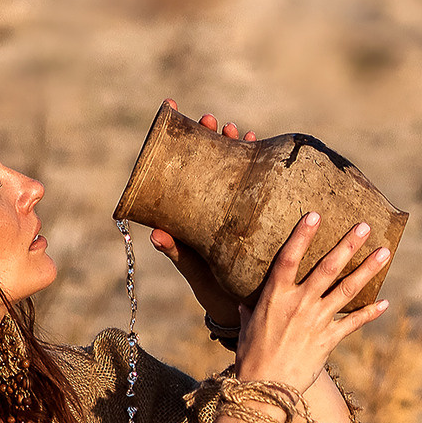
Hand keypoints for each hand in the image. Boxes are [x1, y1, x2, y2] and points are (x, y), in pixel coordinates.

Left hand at [149, 102, 250, 323]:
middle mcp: (215, 209)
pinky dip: (264, 170)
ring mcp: (239, 213)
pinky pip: (263, 190)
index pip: (184, 171)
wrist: (245, 312)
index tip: (172, 110)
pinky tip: (266, 152)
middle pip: (212, 164)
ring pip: (239, 172)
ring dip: (239, 148)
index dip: (178, 141)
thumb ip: (178, 253)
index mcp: (194, 215)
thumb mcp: (196, 272)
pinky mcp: (261, 221)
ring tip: (241, 133)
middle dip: (213, 139)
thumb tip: (154, 234)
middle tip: (212, 122)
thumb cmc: (214, 292)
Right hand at [234, 212, 389, 393]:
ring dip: (367, 270)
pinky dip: (370, 313)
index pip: (289, 257)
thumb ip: (249, 310)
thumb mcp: (246, 327)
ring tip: (385, 253)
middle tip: (365, 226)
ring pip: (346, 290)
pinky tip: (385, 303)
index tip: (315, 214)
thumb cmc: (251, 356)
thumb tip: (244, 303)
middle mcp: (299, 304)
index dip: (302, 235)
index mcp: (275, 296)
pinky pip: (354, 323)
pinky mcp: (329, 340)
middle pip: (327, 268)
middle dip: (348, 245)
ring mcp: (316, 321)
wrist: (265, 388)